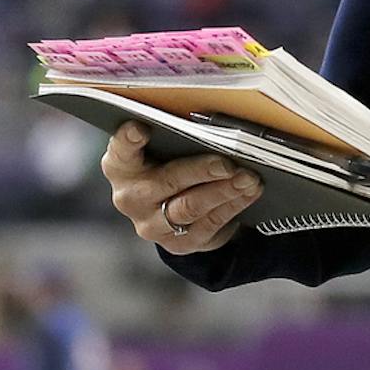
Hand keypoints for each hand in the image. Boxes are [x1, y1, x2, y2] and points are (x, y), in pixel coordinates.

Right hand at [101, 122, 261, 253]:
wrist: (171, 214)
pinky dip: (233, 204)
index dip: (128, 140)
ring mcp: (152, 224)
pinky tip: (249, 192)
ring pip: (191, 206)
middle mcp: (130, 197)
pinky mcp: (178, 243)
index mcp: (120, 167)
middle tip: (228, 162)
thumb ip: (173, 138)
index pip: (121, 151)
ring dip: (224, 190)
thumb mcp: (162, 151)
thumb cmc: (168, 167)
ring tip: (248, 177)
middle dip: (201, 170)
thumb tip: (211, 127)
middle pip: (167, 181)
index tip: (140, 128)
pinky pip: (209, 222)